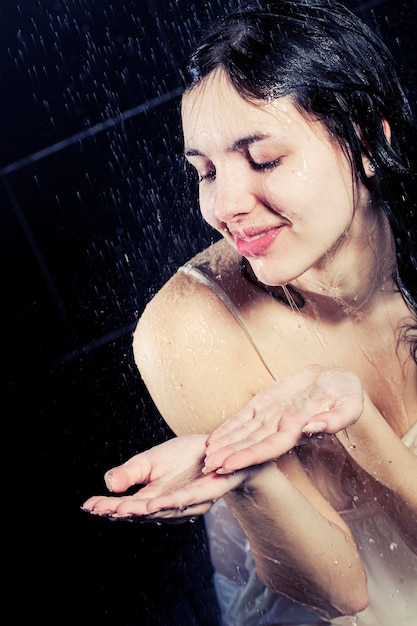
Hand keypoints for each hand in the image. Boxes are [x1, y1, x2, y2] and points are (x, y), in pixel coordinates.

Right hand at [82, 434, 249, 521]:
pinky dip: (169, 503)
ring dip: (140, 511)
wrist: (218, 448)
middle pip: (140, 513)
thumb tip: (108, 483)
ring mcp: (188, 504)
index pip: (127, 507)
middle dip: (119, 512)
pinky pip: (187, 500)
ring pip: (161, 510)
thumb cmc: (182, 457)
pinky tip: (153, 503)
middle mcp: (169, 507)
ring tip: (119, 510)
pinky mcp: (208, 495)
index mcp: (152, 500)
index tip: (88, 505)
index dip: (107, 507)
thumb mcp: (149, 461)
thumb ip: (129, 474)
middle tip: (99, 509)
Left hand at [204, 365, 363, 473]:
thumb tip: (314, 427)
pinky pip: (243, 417)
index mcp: (298, 429)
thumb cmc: (346, 393)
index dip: (248, 456)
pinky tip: (213, 439)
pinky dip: (228, 428)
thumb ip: (336, 419)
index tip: (229, 465)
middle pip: (251, 445)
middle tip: (208, 467)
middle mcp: (280, 427)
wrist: (336, 380)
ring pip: (243, 434)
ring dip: (225, 446)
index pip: (270, 447)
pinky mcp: (265, 403)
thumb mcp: (350, 404)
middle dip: (229, 456)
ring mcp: (270, 416)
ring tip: (206, 458)